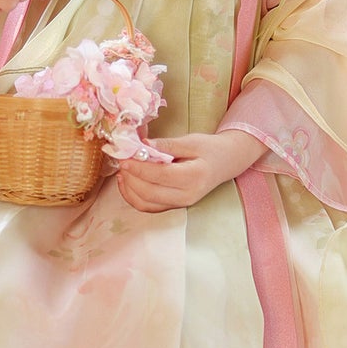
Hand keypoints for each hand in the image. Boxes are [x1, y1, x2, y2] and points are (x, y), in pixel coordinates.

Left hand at [115, 130, 267, 213]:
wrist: (225, 162)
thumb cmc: (209, 149)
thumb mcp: (190, 141)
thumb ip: (166, 144)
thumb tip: (142, 145)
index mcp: (194, 177)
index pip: (161, 176)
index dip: (139, 168)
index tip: (125, 157)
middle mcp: (187, 195)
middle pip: (150, 193)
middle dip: (131, 177)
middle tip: (121, 160)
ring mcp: (181, 204)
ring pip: (146, 204)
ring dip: (129, 188)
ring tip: (122, 170)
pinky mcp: (174, 206)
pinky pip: (149, 207)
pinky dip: (133, 197)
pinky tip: (127, 182)